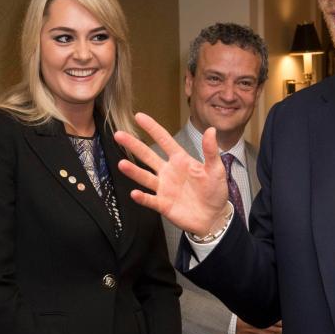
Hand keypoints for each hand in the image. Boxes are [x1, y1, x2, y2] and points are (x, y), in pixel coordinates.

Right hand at [115, 113, 229, 236]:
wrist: (214, 217)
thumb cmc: (215, 191)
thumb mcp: (216, 169)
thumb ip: (211, 151)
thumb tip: (211, 130)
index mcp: (180, 160)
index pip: (164, 140)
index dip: (152, 128)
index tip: (138, 116)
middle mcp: (168, 172)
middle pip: (147, 155)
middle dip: (133, 145)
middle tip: (118, 135)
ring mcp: (164, 188)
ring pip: (145, 177)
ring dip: (133, 171)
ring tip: (121, 164)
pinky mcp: (163, 204)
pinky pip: (150, 200)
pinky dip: (142, 197)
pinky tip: (134, 193)